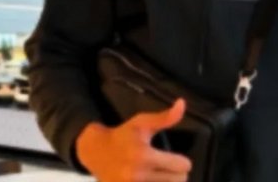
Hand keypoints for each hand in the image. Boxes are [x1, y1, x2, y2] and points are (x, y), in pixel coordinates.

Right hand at [76, 99, 190, 181]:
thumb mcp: (142, 123)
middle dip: (176, 174)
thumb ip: (165, 117)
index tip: (177, 159)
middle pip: (179, 181)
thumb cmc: (122, 136)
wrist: (94, 152)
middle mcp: (138, 176)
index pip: (182, 166)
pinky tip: (152, 181)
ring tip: (161, 176)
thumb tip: (182, 103)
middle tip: (168, 168)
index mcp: (144, 156)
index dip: (182, 161)